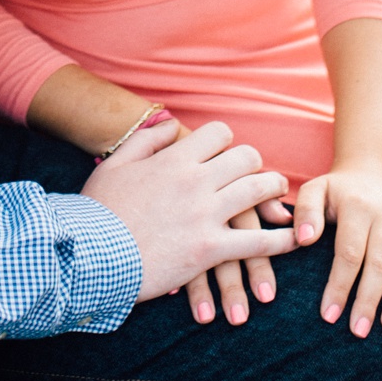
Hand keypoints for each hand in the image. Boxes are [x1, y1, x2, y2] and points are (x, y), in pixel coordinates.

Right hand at [80, 121, 295, 301]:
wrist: (89, 256)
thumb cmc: (98, 211)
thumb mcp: (114, 165)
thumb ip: (146, 141)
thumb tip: (168, 124)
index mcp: (175, 159)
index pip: (219, 134)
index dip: (226, 141)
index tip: (227, 153)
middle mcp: (196, 180)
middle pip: (246, 158)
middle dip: (255, 164)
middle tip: (259, 174)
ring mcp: (206, 214)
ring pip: (258, 190)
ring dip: (274, 192)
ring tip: (280, 197)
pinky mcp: (210, 249)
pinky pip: (256, 242)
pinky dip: (280, 240)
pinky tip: (293, 240)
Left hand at [293, 162, 381, 336]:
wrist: (370, 173)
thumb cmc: (337, 192)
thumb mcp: (314, 190)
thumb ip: (305, 211)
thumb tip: (304, 239)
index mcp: (357, 206)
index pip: (349, 253)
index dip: (340, 286)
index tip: (329, 316)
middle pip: (379, 263)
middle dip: (368, 300)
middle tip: (358, 331)